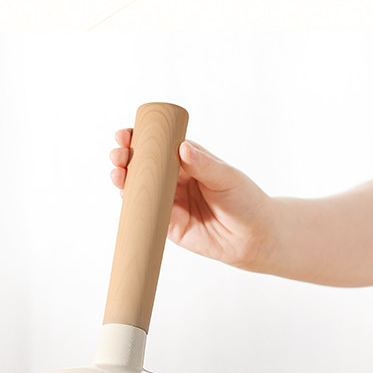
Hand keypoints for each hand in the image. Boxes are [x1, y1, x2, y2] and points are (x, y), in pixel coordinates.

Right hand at [109, 130, 276, 272]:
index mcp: (188, 160)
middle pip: (144, 166)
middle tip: (118, 154)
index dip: (139, 139)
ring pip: (140, 190)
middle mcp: (175, 180)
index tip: (125, 135)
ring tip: (117, 173)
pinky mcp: (168, 226)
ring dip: (124, 181)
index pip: (159, 146)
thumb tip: (182, 148)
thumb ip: (203, 165)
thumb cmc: (245, 200)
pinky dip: (133, 207)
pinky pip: (146, 215)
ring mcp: (170, 202)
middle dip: (126, 159)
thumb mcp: (226, 177)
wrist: (255, 237)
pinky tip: (124, 197)